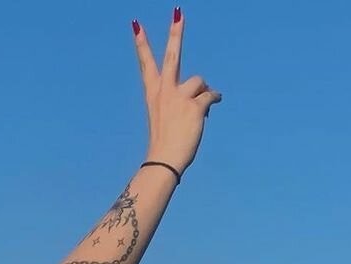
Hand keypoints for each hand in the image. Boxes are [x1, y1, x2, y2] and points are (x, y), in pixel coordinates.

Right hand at [133, 9, 221, 175]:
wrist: (164, 160)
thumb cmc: (165, 143)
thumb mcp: (167, 117)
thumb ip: (183, 100)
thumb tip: (209, 93)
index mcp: (153, 93)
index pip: (146, 64)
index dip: (141, 43)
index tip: (136, 24)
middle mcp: (164, 91)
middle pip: (171, 55)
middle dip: (176, 33)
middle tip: (178, 12)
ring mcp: (179, 97)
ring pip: (199, 81)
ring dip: (203, 92)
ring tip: (198, 109)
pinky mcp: (195, 105)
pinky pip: (211, 95)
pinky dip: (214, 99)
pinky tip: (213, 105)